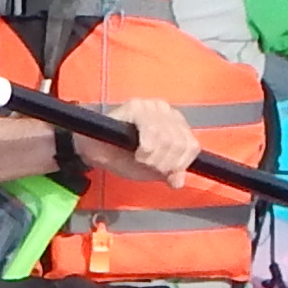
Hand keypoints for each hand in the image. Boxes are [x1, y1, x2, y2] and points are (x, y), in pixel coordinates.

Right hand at [84, 98, 199, 188]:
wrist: (95, 150)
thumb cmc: (124, 157)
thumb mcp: (152, 169)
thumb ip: (169, 173)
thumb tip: (179, 181)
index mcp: (176, 124)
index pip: (192, 146)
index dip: (180, 164)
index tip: (163, 171)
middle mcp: (167, 111)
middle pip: (179, 144)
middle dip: (164, 163)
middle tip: (147, 166)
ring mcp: (151, 106)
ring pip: (167, 138)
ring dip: (154, 158)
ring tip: (141, 160)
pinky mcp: (136, 106)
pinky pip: (152, 130)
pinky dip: (146, 148)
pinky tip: (137, 152)